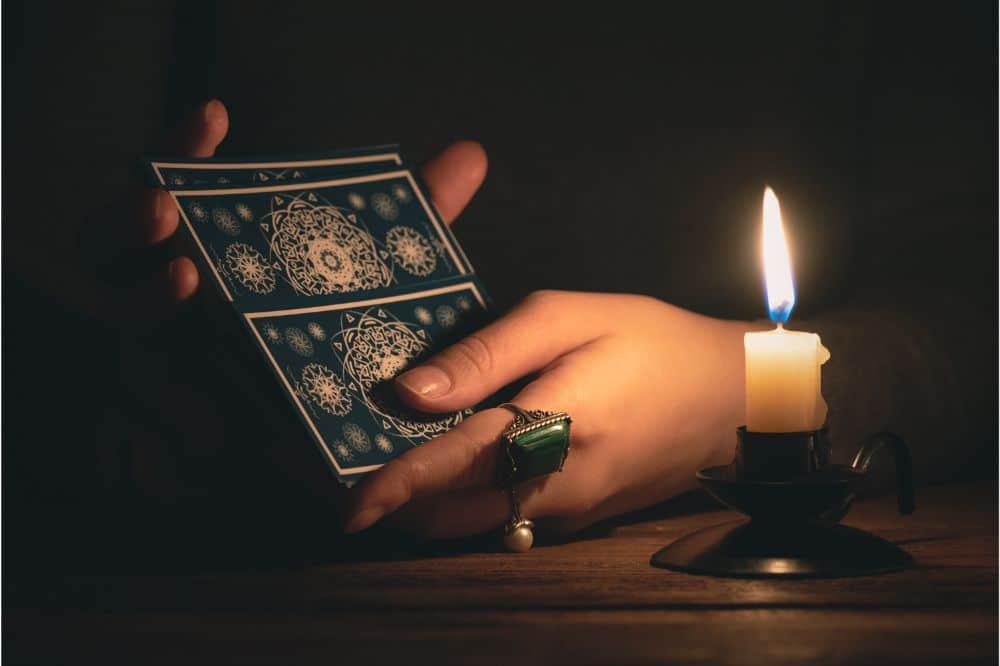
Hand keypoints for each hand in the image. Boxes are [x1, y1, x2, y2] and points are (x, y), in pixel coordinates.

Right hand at [100, 99, 489, 497]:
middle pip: (108, 251)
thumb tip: (469, 157)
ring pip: (123, 342)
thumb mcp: (373, 280)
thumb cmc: (327, 340)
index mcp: (207, 251)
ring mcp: (153, 368)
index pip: (174, 185)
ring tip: (191, 310)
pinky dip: (165, 448)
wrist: (294, 448)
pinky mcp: (158, 440)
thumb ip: (406, 222)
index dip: (183, 149)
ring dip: (149, 323)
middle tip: (172, 220)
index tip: (219, 115)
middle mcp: (166, 302)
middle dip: (131, 228)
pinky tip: (209, 442)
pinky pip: (140, 444)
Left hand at [343, 293, 749, 537]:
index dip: (401, 484)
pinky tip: (459, 466)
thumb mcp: (568, 319)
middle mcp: (561, 485)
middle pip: (460, 509)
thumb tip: (413, 390)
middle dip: (403, 501)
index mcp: (557, 424)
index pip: (461, 462)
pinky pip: (511, 518)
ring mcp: (573, 511)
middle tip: (358, 474)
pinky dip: (472, 501)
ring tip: (395, 467)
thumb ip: (488, 354)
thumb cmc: (652, 342)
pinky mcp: (582, 518)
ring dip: (432, 504)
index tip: (350, 505)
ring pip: (481, 521)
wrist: (733, 398)